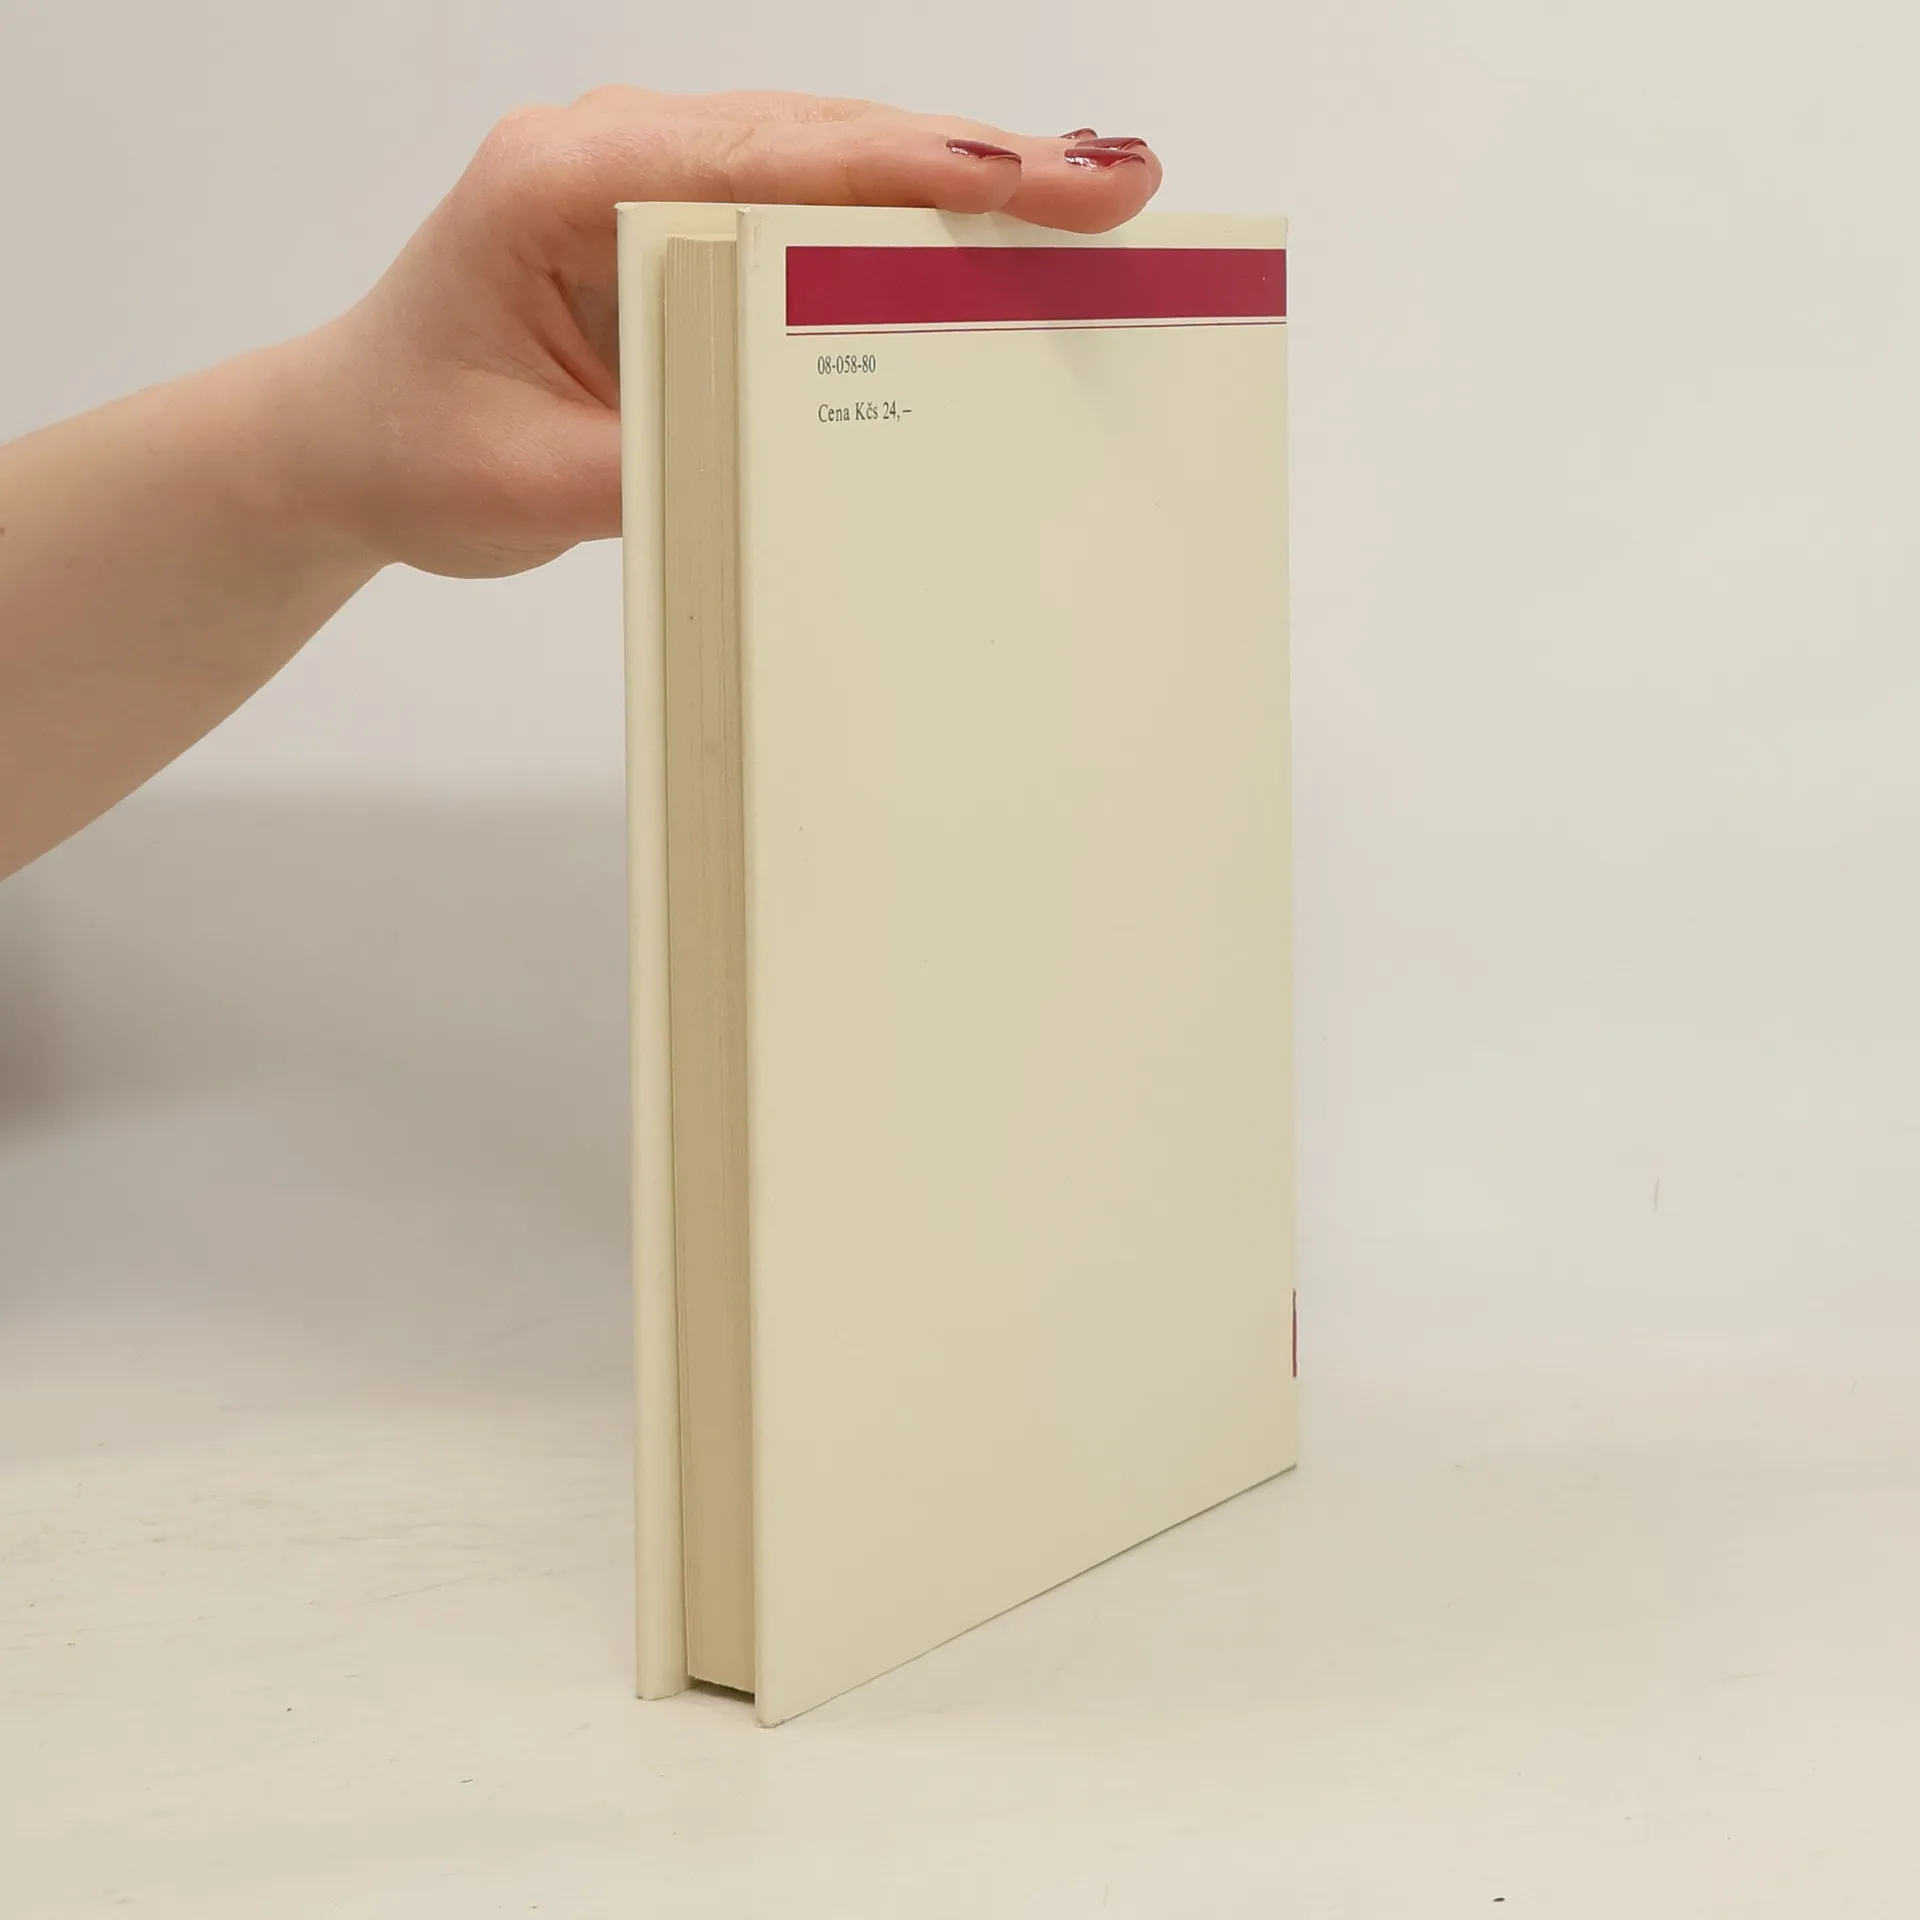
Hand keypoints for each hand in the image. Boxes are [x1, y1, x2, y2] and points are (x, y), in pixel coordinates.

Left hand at [298, 91, 1162, 579]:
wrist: (352, 442)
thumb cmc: (418, 448)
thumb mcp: (533, 485)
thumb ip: (665, 460)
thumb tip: (812, 448)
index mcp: (562, 185)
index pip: (771, 162)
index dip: (917, 170)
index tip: (1037, 180)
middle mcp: (612, 153)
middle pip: (823, 137)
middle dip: (976, 159)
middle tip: (1115, 187)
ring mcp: (646, 177)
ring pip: (827, 157)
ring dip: (954, 180)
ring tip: (1084, 199)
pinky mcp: (674, 224)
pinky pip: (804, 206)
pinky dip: (899, 221)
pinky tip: (984, 236)